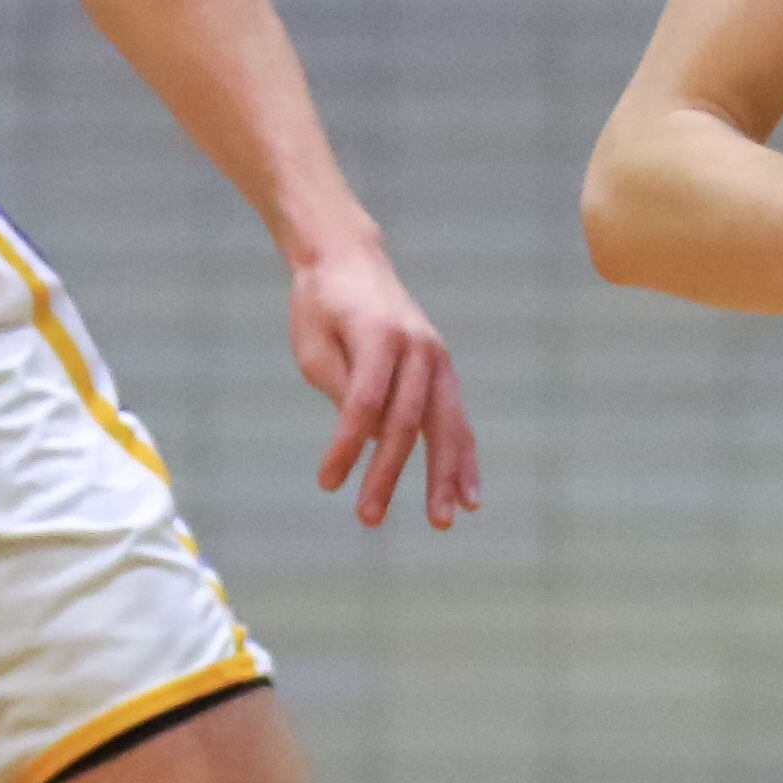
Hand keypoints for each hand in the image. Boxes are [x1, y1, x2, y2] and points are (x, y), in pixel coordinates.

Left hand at [289, 241, 478, 529]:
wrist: (351, 260)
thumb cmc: (323, 306)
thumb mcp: (314, 345)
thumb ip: (342, 390)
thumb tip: (368, 440)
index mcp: (381, 335)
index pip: (365, 404)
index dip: (345, 447)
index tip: (326, 483)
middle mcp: (419, 347)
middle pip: (408, 421)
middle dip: (389, 473)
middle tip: (369, 518)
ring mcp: (438, 360)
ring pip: (446, 426)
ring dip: (443, 477)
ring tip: (441, 521)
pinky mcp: (444, 373)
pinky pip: (458, 422)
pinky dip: (464, 460)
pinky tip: (469, 498)